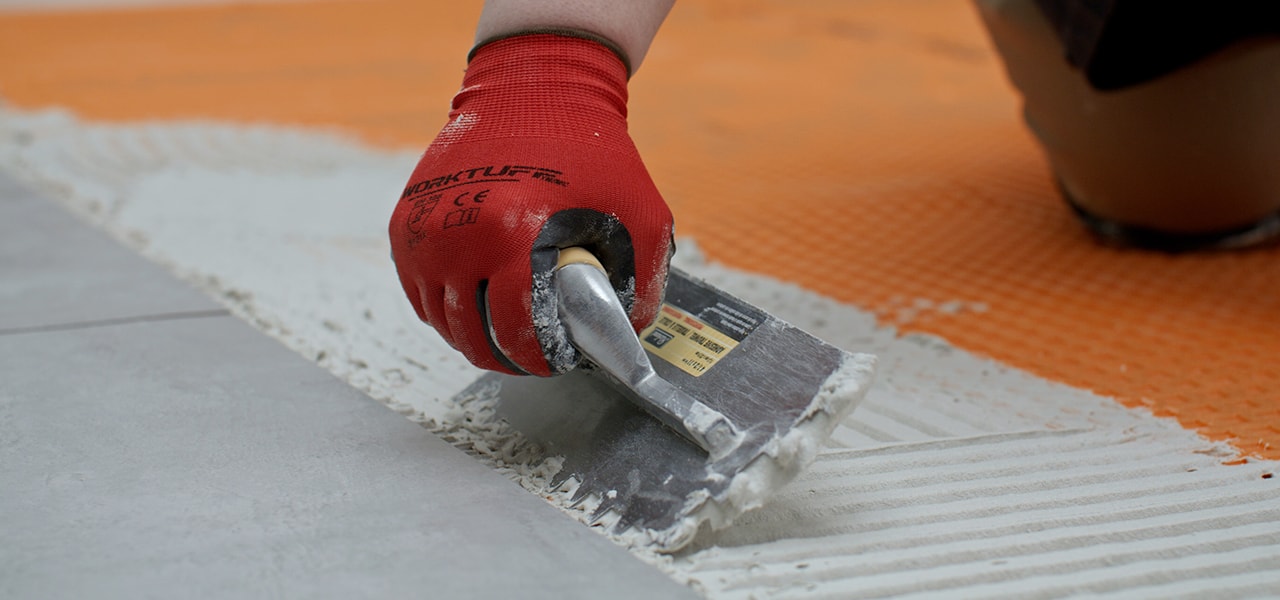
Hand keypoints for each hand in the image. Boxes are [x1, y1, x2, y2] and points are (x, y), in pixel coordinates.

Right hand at [389, 32, 673, 376]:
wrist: (532, 90)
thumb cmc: (592, 152)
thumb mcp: (639, 216)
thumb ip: (642, 283)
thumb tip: (627, 339)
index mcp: (514, 236)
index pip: (515, 330)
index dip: (538, 358)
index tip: (555, 362)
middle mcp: (459, 236)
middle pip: (472, 334)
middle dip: (505, 356)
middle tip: (531, 359)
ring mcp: (424, 231)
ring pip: (441, 319)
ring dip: (472, 338)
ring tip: (504, 339)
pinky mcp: (405, 223)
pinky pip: (420, 291)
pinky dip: (445, 309)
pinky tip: (475, 310)